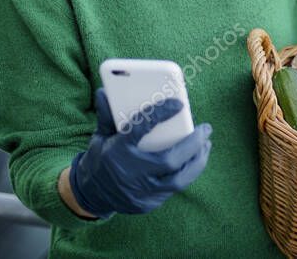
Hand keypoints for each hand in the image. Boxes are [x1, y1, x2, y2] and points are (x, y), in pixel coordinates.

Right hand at [68, 87, 211, 217]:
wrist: (90, 194)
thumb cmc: (101, 158)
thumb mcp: (101, 136)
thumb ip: (108, 115)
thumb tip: (106, 91)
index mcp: (117, 151)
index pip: (140, 129)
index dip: (160, 114)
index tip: (178, 103)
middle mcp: (130, 174)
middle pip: (169, 160)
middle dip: (192, 144)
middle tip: (206, 129)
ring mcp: (139, 193)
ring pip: (178, 180)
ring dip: (197, 161)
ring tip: (206, 145)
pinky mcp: (147, 204)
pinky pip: (173, 189)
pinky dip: (186, 174)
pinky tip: (194, 161)